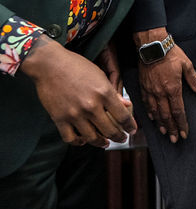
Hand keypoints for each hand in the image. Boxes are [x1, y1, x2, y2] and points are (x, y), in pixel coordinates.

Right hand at [19, 37, 136, 146]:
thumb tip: (127, 105)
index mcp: (104, 93)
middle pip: (110, 130)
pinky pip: (70, 138)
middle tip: (121, 138)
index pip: (123, 116)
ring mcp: (75, 114)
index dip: (130, 126)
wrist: (50, 65)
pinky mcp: (59, 119)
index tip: (132, 130)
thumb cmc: (76, 66)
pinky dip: (78, 142)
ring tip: (105, 143)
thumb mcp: (100, 75)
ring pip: (92, 137)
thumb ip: (113, 92)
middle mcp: (91, 106)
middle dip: (119, 137)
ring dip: (101, 142)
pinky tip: (83, 140)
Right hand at [134, 28, 195, 142]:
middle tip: (175, 140)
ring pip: (155, 112)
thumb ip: (195, 81)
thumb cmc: (172, 54)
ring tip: (165, 133)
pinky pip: (146, 104)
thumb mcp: (187, 65)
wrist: (152, 46)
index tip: (184, 134)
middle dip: (172, 128)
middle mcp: (160, 93)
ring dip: (160, 124)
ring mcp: (150, 91)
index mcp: (173, 88)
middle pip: (166, 115)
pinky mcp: (143, 87)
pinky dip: (150, 113)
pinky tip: (152, 119)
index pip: (178, 111)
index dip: (182, 124)